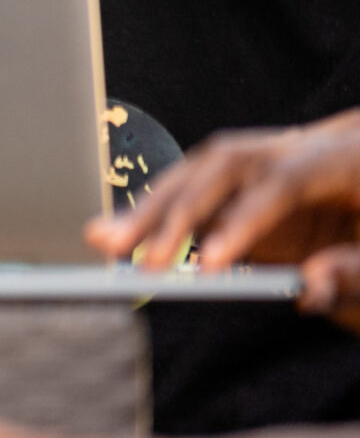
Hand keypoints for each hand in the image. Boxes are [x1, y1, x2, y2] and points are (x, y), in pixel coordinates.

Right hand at [85, 111, 359, 327]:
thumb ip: (355, 274)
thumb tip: (308, 289)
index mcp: (344, 157)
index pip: (280, 184)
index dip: (240, 222)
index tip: (207, 267)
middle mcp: (297, 148)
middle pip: (222, 167)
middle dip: (172, 211)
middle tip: (129, 254)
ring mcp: (267, 160)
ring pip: (198, 173)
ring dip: (150, 209)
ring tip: (104, 242)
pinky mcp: (248, 184)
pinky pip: (197, 192)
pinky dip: (160, 216)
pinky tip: (124, 237)